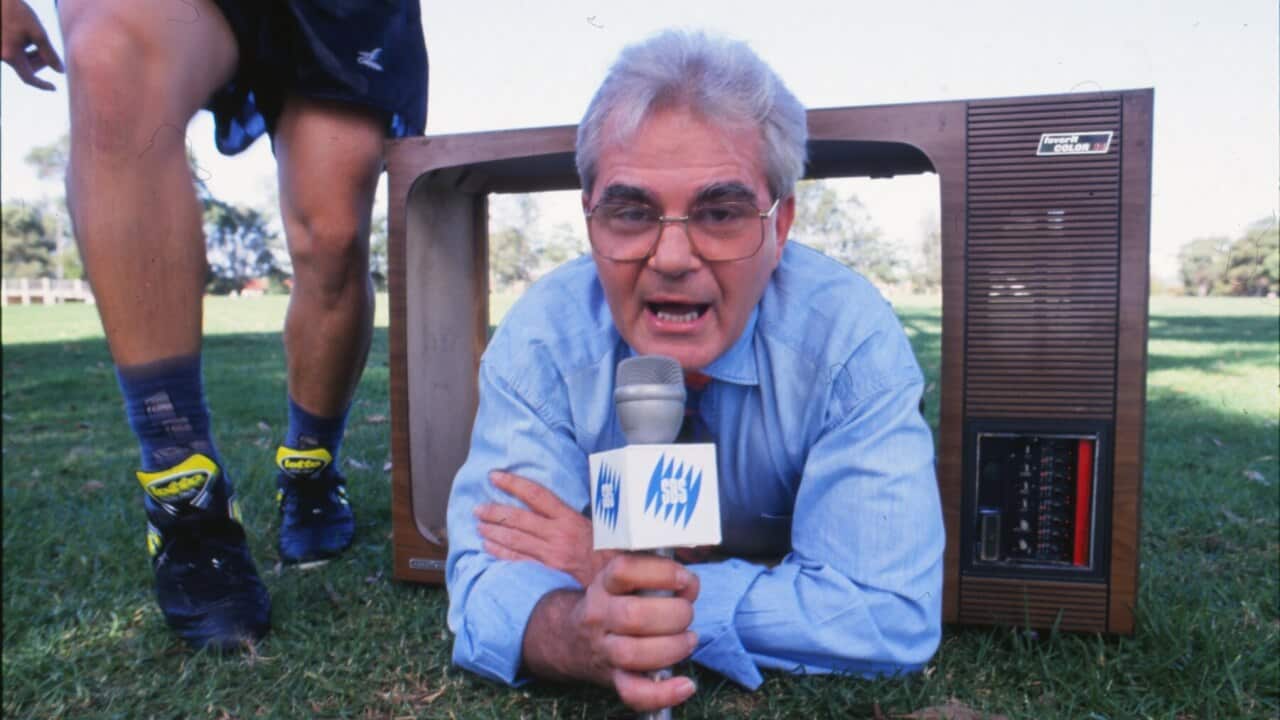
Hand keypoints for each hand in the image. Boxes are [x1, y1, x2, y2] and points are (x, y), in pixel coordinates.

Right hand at [1, 0, 62, 90]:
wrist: (0, 0)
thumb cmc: (17, 12)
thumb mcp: (38, 33)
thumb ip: (50, 54)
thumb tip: (60, 71)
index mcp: (11, 56)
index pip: (28, 78)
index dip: (42, 84)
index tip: (53, 88)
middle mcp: (2, 55)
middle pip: (26, 68)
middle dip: (40, 63)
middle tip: (50, 51)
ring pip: (21, 60)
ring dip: (33, 55)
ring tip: (39, 39)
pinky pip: (14, 52)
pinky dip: (25, 49)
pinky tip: (29, 35)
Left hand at [475, 469, 617, 586]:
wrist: (619, 582)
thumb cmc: (613, 551)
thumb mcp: (602, 523)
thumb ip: (586, 505)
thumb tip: (581, 483)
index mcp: (569, 518)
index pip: (536, 495)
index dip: (513, 484)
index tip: (495, 476)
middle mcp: (557, 535)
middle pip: (518, 519)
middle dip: (494, 512)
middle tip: (478, 508)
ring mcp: (550, 555)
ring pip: (514, 540)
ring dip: (493, 532)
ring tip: (478, 525)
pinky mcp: (547, 573)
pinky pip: (518, 561)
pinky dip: (500, 553)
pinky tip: (488, 547)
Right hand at [526, 554, 699, 711]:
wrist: (573, 638)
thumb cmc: (614, 604)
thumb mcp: (625, 580)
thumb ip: (658, 576)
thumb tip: (688, 585)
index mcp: (604, 585)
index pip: (623, 571)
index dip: (660, 573)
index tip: (683, 579)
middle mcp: (599, 616)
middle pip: (632, 615)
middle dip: (674, 614)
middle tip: (686, 613)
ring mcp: (604, 650)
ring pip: (632, 654)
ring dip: (672, 647)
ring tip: (687, 640)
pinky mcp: (613, 678)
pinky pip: (633, 692)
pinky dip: (663, 693)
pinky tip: (684, 685)